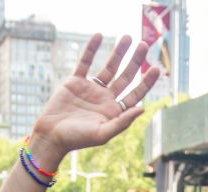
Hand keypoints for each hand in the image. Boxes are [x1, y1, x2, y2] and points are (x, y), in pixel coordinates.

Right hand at [29, 34, 159, 161]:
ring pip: (109, 67)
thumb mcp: (102, 134)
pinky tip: (99, 36)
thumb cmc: (76, 139)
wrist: (50, 135)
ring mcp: (91, 89)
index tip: (157, 68)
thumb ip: (122, 122)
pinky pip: (85, 62)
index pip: (135, 94)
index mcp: (114, 111)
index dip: (146, 82)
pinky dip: (91, 49)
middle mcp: (105, 99)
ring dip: (119, 52)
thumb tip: (143, 108)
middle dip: (135, 61)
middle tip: (144, 45)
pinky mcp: (75, 82)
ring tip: (128, 37)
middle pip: (125, 76)